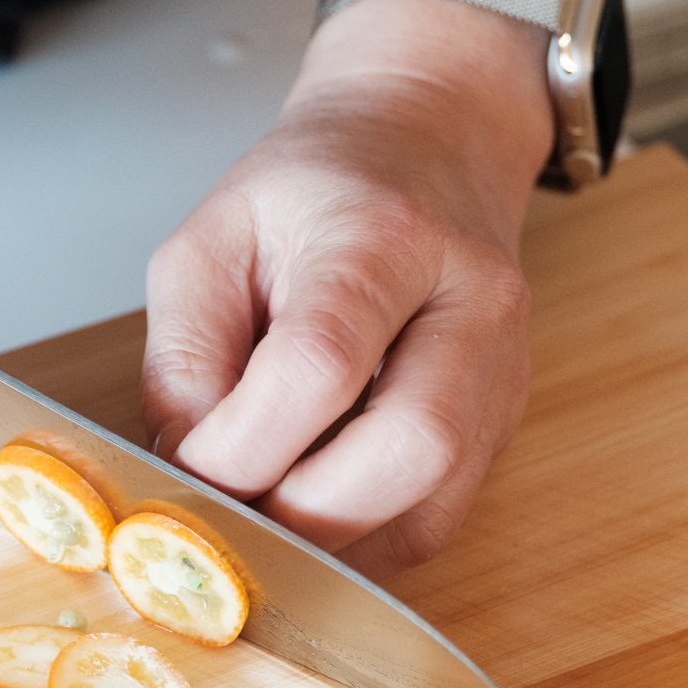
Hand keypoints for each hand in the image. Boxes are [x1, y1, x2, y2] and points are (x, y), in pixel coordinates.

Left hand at [142, 0, 548, 577]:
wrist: (429, 145)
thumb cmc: (313, 192)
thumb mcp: (211, 241)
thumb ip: (184, 360)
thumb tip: (189, 475)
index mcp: (384, 235)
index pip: (320, 365)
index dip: (242, 445)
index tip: (188, 466)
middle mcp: (469, 302)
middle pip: (411, 447)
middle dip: (302, 513)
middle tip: (231, 513)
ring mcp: (502, 368)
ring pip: (432, 507)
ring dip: (331, 542)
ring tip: (264, 515)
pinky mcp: (503, 421)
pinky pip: (435, 520)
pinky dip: (361, 541)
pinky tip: (311, 516)